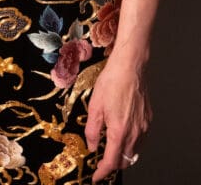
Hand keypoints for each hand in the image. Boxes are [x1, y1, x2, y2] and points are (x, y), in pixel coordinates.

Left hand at [85, 59, 150, 180]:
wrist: (130, 67)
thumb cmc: (112, 82)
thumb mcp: (95, 106)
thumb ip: (92, 130)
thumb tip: (91, 146)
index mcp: (119, 131)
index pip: (112, 161)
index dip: (102, 172)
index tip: (96, 176)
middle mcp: (134, 132)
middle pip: (125, 160)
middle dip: (113, 164)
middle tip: (101, 162)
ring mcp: (143, 127)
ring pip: (134, 152)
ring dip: (123, 155)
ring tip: (111, 149)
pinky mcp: (148, 120)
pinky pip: (141, 140)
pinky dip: (132, 144)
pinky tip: (123, 135)